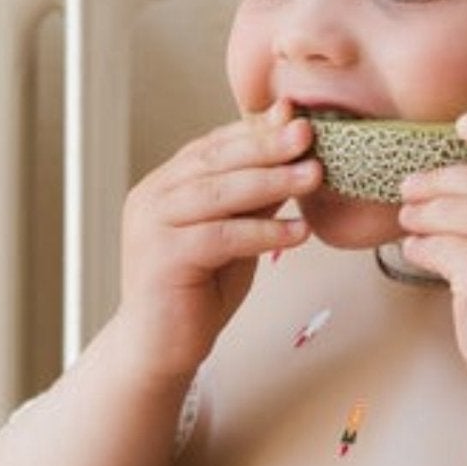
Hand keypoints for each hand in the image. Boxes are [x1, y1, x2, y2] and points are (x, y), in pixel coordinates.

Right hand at [109, 100, 315, 384]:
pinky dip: (264, 232)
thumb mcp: (232, 236)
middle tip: (308, 134)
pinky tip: (298, 232)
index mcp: (165, 185)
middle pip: (215, 161)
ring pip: (219, 193)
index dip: (255, 130)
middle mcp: (152, 197)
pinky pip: (223, 236)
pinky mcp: (163, 257)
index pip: (213, 146)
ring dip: (271, 181)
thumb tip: (294, 158)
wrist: (158, 349)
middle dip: (266, 145)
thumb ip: (253, 201)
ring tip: (314, 175)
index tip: (296, 116)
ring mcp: (152, 225)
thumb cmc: (196, 293)